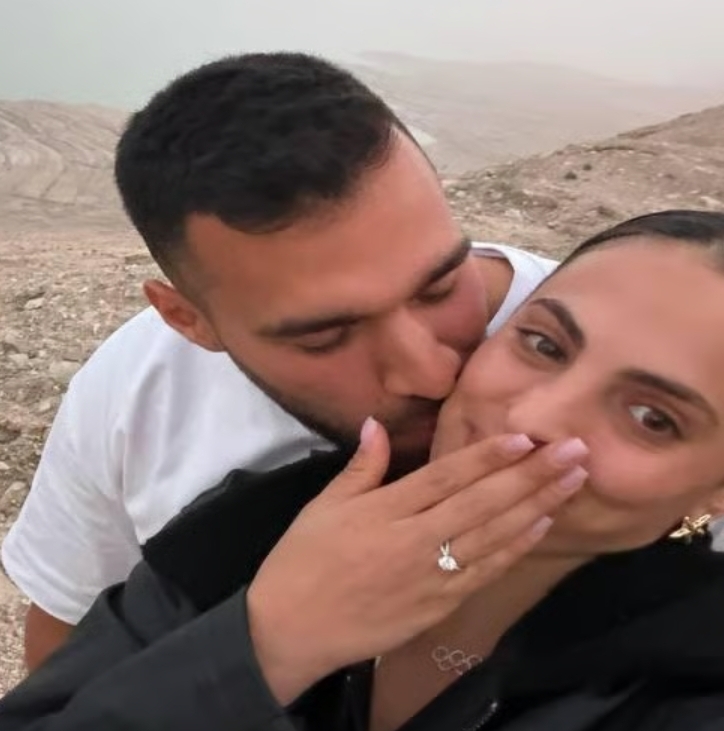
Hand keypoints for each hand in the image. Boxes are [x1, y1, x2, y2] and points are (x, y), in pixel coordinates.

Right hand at [247, 418, 587, 703]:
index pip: (448, 476)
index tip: (527, 435)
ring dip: (537, 506)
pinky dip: (515, 548)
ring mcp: (432, 575)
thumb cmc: (303, 560)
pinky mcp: (439, 604)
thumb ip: (360, 466)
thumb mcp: (323, 505)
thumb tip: (376, 423)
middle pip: (484, 502)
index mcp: (386, 510)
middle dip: (533, 474)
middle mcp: (416, 540)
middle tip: (576, 450)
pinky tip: (542, 526)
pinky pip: (485, 572)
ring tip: (573, 481)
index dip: (489, 455)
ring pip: (494, 535)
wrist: (291, 630)